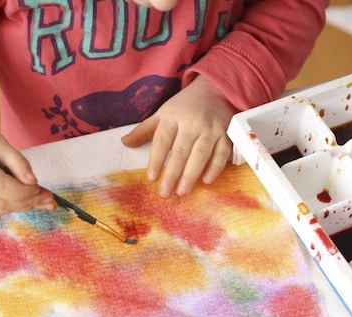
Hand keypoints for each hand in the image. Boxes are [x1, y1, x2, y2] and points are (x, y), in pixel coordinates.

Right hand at [0, 130, 55, 215]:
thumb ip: (16, 161)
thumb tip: (33, 180)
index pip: (3, 188)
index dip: (24, 191)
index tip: (42, 189)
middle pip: (4, 202)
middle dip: (29, 201)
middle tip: (50, 199)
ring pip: (1, 209)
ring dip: (23, 206)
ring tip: (44, 202)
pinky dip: (13, 207)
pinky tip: (27, 203)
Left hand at [121, 74, 235, 196]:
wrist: (215, 89)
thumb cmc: (185, 106)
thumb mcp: (163, 113)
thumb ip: (145, 130)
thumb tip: (125, 143)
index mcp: (173, 116)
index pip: (162, 140)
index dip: (156, 160)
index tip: (151, 178)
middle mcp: (192, 122)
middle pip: (181, 151)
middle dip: (172, 174)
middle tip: (165, 193)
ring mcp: (211, 128)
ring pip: (200, 154)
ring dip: (191, 175)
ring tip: (182, 192)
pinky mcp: (226, 134)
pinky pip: (221, 153)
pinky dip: (215, 168)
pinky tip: (207, 181)